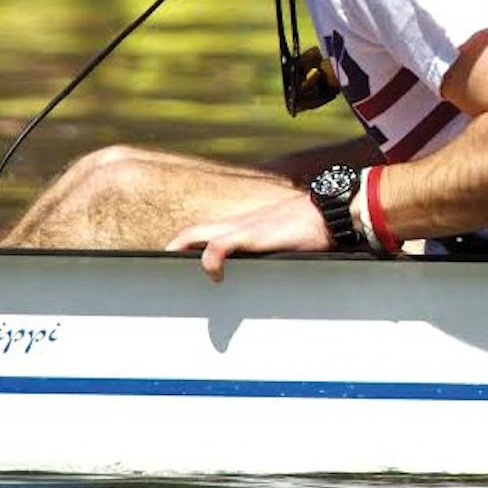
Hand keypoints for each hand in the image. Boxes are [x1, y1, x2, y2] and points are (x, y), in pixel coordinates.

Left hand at [165, 195, 332, 282]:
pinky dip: (209, 261)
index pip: (205, 231)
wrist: (327, 211)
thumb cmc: (307, 228)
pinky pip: (218, 246)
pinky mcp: (251, 235)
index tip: (174, 261)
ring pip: (197, 234)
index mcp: (241, 227)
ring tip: (172, 272)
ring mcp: (241, 228)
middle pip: (192, 231)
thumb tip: (264, 274)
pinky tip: (215, 276)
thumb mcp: (280, 243)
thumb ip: (267, 255)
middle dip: (173, 249)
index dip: (187, 245)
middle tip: (160, 270)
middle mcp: (236, 224)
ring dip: (181, 251)